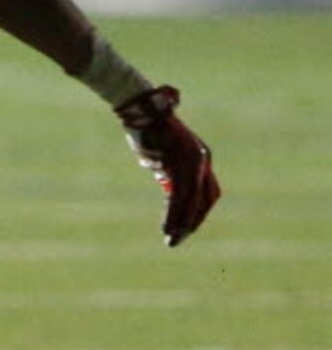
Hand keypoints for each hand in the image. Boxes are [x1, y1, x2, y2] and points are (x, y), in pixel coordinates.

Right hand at [115, 85, 220, 246]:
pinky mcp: (178, 164)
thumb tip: (164, 179)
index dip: (199, 212)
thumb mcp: (162, 152)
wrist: (141, 109)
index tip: (186, 228)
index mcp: (201, 157)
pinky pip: (178, 197)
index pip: (208, 192)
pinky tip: (166, 228)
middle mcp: (202, 160)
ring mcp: (191, 162)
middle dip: (194, 220)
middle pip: (206, 199)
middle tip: (179, 238)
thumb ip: (168, 167)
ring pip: (192, 201)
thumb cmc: (147, 127)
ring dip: (183, 223)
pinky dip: (173, 215)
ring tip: (172, 239)